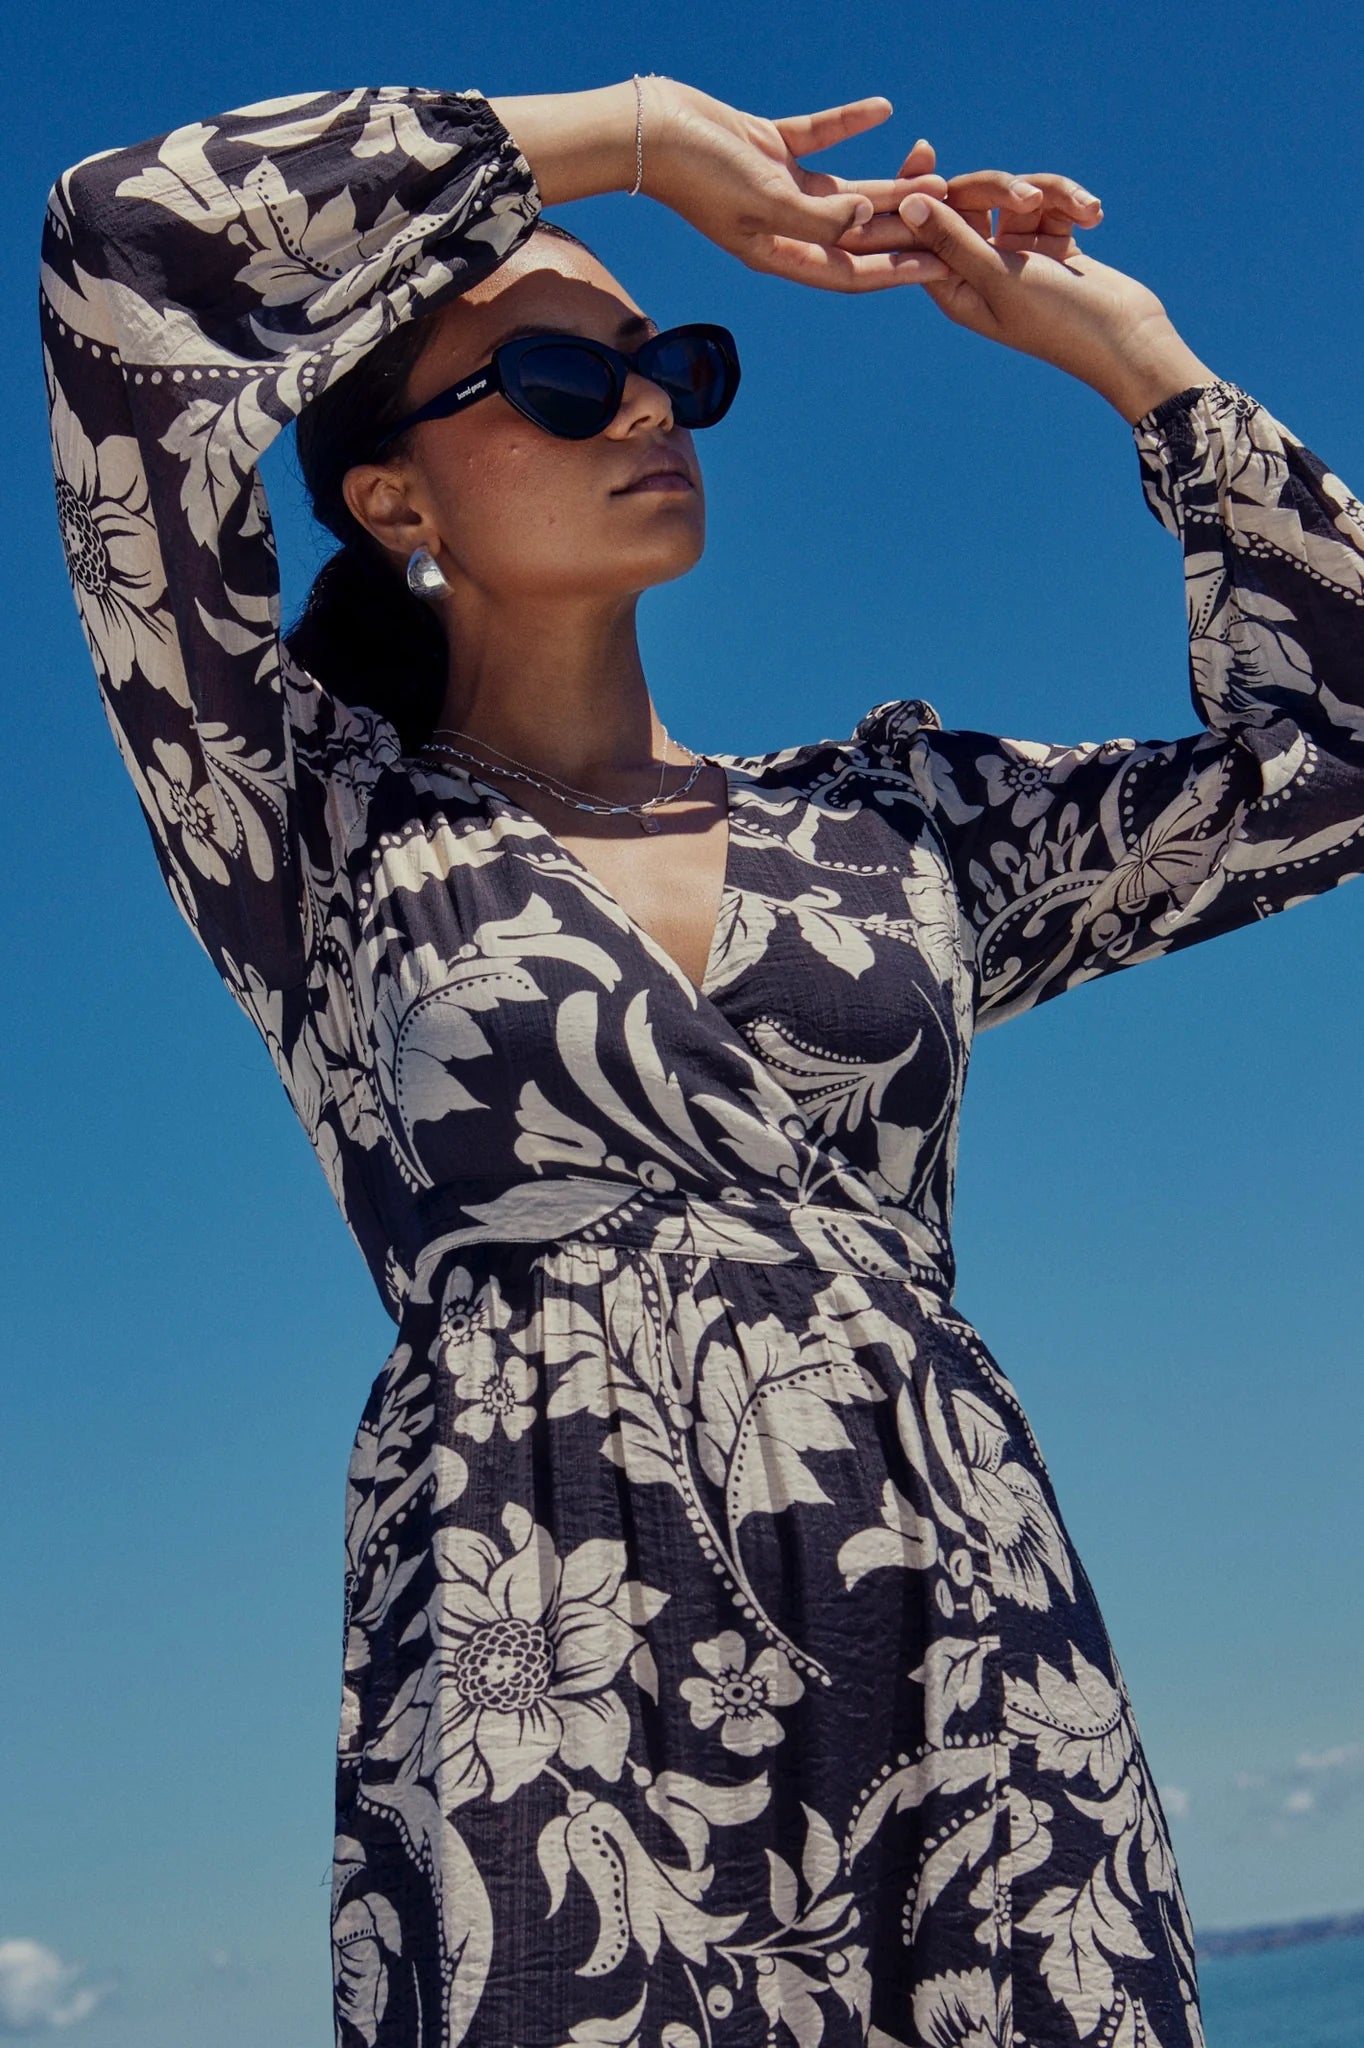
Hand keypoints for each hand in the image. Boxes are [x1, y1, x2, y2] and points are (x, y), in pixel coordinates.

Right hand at [489, 79, 952, 293]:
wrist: (648, 129)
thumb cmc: (699, 172)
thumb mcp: (764, 199)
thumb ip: (818, 212)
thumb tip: (867, 216)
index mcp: (777, 251)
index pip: (849, 271)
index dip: (896, 270)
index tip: (940, 265)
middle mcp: (780, 225)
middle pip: (854, 233)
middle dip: (902, 228)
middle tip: (951, 219)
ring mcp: (775, 186)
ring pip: (845, 189)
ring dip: (887, 183)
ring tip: (933, 172)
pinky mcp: (768, 146)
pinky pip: (820, 136)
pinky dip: (850, 124)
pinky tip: (885, 109)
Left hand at [890, 177, 1215, 420]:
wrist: (1126, 335)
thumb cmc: (1055, 317)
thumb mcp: (998, 276)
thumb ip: (953, 238)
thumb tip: (907, 204)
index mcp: (954, 286)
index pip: (921, 230)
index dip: (919, 190)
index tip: (923, 152)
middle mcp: (979, 268)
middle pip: (969, 201)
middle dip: (1003, 189)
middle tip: (1029, 197)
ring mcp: (1014, 253)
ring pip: (1015, 193)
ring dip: (1053, 194)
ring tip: (1086, 212)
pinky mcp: (1049, 241)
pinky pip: (1048, 200)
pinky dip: (1071, 202)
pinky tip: (1093, 216)